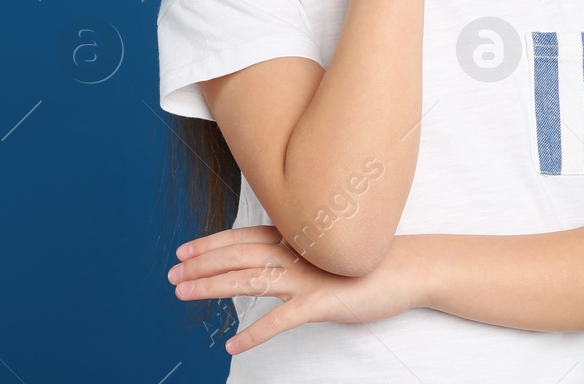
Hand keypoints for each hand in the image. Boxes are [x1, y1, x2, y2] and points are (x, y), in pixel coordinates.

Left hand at [169, 225, 416, 353]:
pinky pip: (281, 320)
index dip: (211, 244)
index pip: (244, 238)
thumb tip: (272, 254)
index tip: (184, 252)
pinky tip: (233, 346)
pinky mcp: (322, 302)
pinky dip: (254, 333)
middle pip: (238, 256)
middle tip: (172, 276)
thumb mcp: (328, 250)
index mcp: (298, 238)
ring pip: (250, 280)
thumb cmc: (369, 261)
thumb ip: (299, 250)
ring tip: (184, 294)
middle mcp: (297, 253)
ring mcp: (308, 277)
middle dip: (202, 264)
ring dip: (213, 287)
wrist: (411, 269)